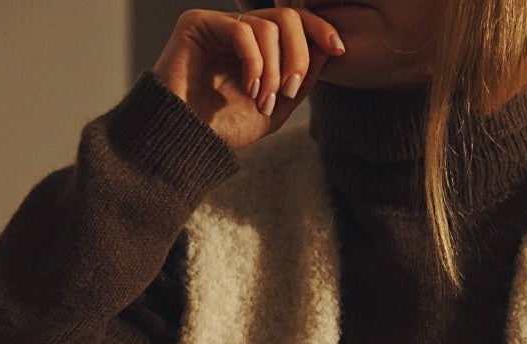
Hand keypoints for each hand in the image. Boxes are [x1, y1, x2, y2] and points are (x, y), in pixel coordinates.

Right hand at [152, 6, 344, 150]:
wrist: (187, 141)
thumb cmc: (226, 129)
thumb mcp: (277, 107)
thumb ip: (301, 79)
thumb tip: (328, 47)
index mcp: (258, 46)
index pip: (294, 23)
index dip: (319, 30)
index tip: (339, 50)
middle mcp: (239, 30)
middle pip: (287, 18)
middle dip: (297, 55)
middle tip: (290, 90)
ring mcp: (218, 25)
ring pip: (267, 25)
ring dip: (274, 68)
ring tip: (263, 99)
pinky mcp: (198, 24)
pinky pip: (242, 28)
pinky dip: (254, 61)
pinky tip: (250, 88)